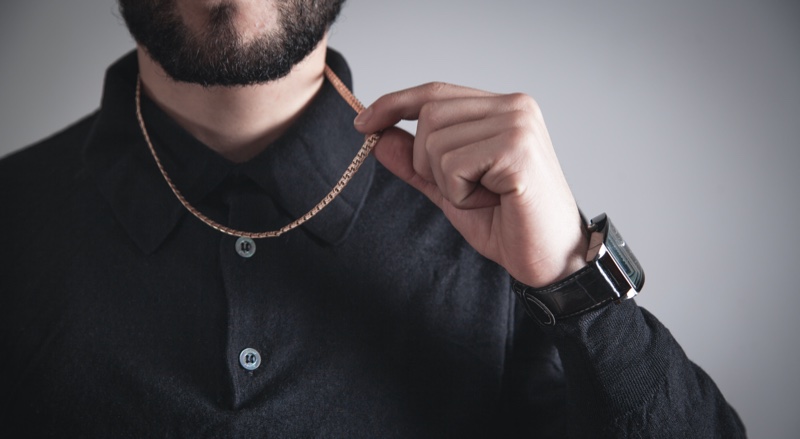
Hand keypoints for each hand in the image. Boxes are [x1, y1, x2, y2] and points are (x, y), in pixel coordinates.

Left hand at [354, 82, 586, 286]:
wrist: (550, 258)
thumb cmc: (508, 222)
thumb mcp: (448, 189)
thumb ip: (415, 162)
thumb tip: (377, 137)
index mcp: (502, 108)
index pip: (435, 92)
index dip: (394, 104)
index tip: (363, 124)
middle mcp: (514, 106)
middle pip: (429, 116)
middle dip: (429, 162)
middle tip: (467, 189)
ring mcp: (518, 124)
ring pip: (436, 142)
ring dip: (448, 183)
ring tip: (486, 196)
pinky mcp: (517, 149)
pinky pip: (453, 165)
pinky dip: (461, 194)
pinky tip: (494, 201)